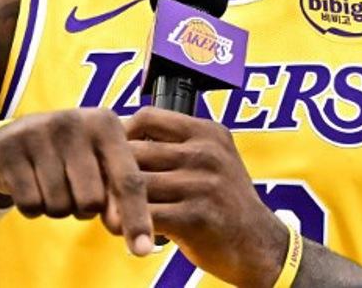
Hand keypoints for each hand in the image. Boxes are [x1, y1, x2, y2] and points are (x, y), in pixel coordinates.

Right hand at [0, 109, 153, 255]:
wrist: (18, 133)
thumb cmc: (72, 153)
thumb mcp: (101, 162)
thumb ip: (117, 194)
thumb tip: (119, 228)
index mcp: (106, 124)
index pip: (128, 180)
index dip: (137, 218)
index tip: (143, 250)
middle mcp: (74, 123)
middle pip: (91, 201)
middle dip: (83, 207)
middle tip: (73, 185)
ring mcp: (39, 133)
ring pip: (59, 207)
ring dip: (57, 207)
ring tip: (51, 181)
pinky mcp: (9, 150)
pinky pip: (30, 205)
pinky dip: (33, 207)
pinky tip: (30, 183)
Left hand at [126, 107, 288, 287]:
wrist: (259, 244)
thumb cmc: (224, 201)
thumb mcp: (213, 159)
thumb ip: (177, 145)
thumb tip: (121, 137)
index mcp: (208, 132)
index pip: (148, 117)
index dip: (123, 135)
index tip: (114, 155)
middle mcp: (206, 153)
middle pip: (135, 151)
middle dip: (112, 172)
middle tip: (102, 190)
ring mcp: (202, 184)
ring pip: (135, 185)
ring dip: (116, 202)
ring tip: (113, 212)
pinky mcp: (197, 217)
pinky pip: (145, 215)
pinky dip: (130, 224)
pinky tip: (130, 230)